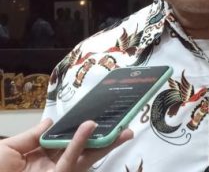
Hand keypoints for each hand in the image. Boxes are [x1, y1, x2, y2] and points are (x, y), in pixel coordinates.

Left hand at [0, 118, 132, 171]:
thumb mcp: (7, 149)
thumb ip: (31, 135)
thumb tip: (52, 120)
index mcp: (40, 157)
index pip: (65, 139)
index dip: (81, 127)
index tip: (97, 115)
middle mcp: (52, 165)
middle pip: (83, 149)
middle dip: (104, 139)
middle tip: (124, 127)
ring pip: (85, 157)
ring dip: (102, 142)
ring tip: (120, 128)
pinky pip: (71, 161)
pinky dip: (80, 144)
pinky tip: (89, 129)